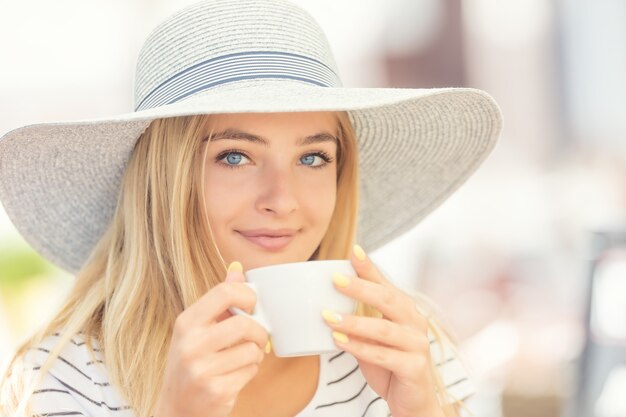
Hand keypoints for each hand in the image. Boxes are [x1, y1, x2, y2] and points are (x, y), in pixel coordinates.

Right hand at [154, 262, 269, 416]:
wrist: (177, 410)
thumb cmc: (192, 364)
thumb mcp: (197, 329)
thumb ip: (219, 300)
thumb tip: (237, 269)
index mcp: (186, 323)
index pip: (225, 293)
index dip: (248, 296)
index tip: (252, 306)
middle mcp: (190, 345)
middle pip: (244, 323)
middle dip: (258, 331)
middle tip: (256, 338)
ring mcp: (201, 370)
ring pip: (252, 350)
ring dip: (255, 354)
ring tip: (243, 358)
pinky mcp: (216, 391)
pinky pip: (251, 371)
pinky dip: (250, 372)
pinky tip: (236, 375)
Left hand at [322, 245, 443, 416]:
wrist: (412, 400)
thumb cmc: (390, 362)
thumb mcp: (373, 335)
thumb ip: (359, 316)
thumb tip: (327, 298)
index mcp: (404, 309)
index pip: (385, 283)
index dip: (369, 267)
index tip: (353, 251)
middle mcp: (415, 322)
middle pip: (388, 299)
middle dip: (361, 288)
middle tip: (335, 280)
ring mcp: (417, 344)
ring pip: (384, 329)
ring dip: (354, 322)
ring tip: (328, 316)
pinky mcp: (414, 367)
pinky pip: (383, 355)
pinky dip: (360, 348)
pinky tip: (339, 342)